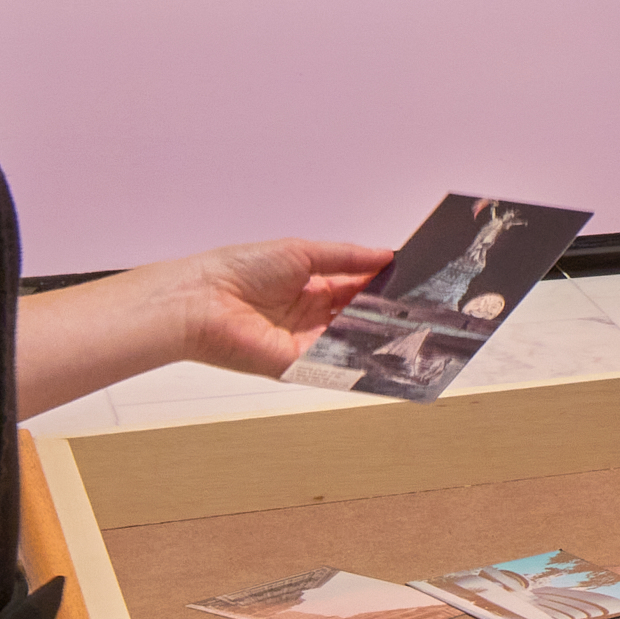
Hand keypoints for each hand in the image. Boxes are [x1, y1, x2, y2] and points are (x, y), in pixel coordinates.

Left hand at [170, 239, 394, 378]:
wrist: (202, 301)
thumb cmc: (240, 269)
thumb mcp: (301, 252)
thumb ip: (347, 257)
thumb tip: (386, 255)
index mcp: (310, 285)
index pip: (356, 286)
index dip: (381, 282)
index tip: (410, 278)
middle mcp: (310, 315)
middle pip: (359, 314)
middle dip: (385, 308)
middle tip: (416, 302)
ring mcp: (306, 342)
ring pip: (353, 339)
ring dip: (376, 331)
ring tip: (408, 321)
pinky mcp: (299, 366)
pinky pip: (335, 363)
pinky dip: (358, 355)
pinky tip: (381, 343)